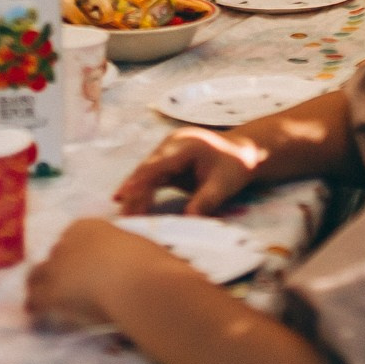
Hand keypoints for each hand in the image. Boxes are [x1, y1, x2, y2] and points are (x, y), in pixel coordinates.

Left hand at [26, 218, 190, 329]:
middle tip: (62, 288)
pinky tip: (37, 318)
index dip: (74, 257)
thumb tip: (128, 268)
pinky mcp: (52, 292)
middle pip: (53, 257)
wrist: (139, 282)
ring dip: (40, 288)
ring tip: (41, 303)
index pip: (71, 240)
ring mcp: (56, 266)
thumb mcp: (135, 250)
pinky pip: (36, 301)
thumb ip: (123, 256)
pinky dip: (36, 309)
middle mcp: (68, 241)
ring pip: (37, 277)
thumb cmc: (149, 264)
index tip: (80, 269)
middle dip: (56, 271)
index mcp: (89, 227)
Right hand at [114, 127, 265, 215]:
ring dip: (134, 193)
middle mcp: (171, 144)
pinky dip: (141, 191)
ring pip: (145, 173)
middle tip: (123, 215)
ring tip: (123, 215)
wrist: (241, 153)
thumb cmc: (234, 166)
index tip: (126, 193)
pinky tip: (128, 203)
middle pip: (147, 168)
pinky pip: (150, 176)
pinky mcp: (166, 161)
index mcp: (186, 144)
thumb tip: (189, 219)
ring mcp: (167, 151)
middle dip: (134, 191)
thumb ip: (206, 200)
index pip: (159, 163)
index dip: (142, 179)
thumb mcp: (224, 185)